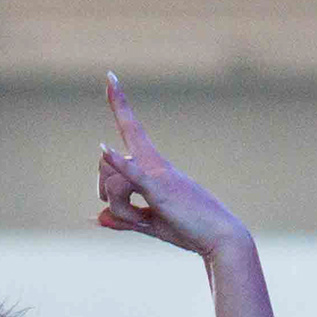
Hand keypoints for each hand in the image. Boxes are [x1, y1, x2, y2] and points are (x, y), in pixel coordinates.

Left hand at [91, 77, 245, 256]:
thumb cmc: (190, 229)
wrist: (219, 239)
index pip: (131, 128)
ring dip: (122, 212)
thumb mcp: (150, 223)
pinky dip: (118, 163)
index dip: (119, 103)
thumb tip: (97, 217)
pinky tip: (103, 149)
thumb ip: (122, 218)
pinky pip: (132, 175)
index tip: (110, 77)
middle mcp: (154, 163)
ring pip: (112, 185)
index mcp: (153, 166)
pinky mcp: (159, 190)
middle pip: (105, 167)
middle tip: (133, 218)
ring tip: (144, 222)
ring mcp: (157, 174)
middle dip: (108, 197)